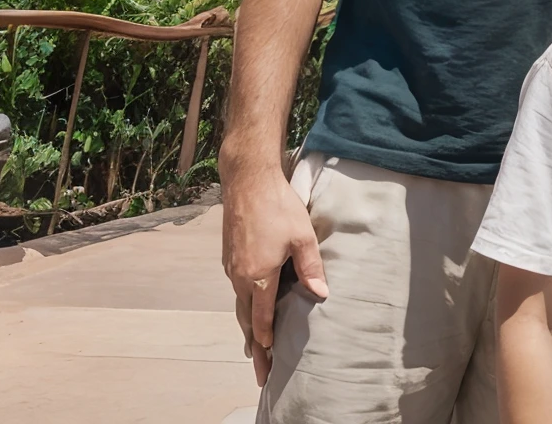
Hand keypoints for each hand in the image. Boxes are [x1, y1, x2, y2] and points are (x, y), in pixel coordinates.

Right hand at [221, 160, 327, 386]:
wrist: (247, 180)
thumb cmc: (278, 205)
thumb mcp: (302, 236)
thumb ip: (310, 267)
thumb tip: (322, 295)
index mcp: (258, 277)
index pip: (262, 320)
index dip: (267, 342)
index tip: (269, 364)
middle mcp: (240, 277)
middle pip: (246, 319)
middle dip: (254, 346)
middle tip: (260, 370)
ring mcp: (232, 267)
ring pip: (239, 304)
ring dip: (247, 326)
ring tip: (253, 347)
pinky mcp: (229, 256)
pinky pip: (236, 289)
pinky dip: (243, 306)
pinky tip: (249, 307)